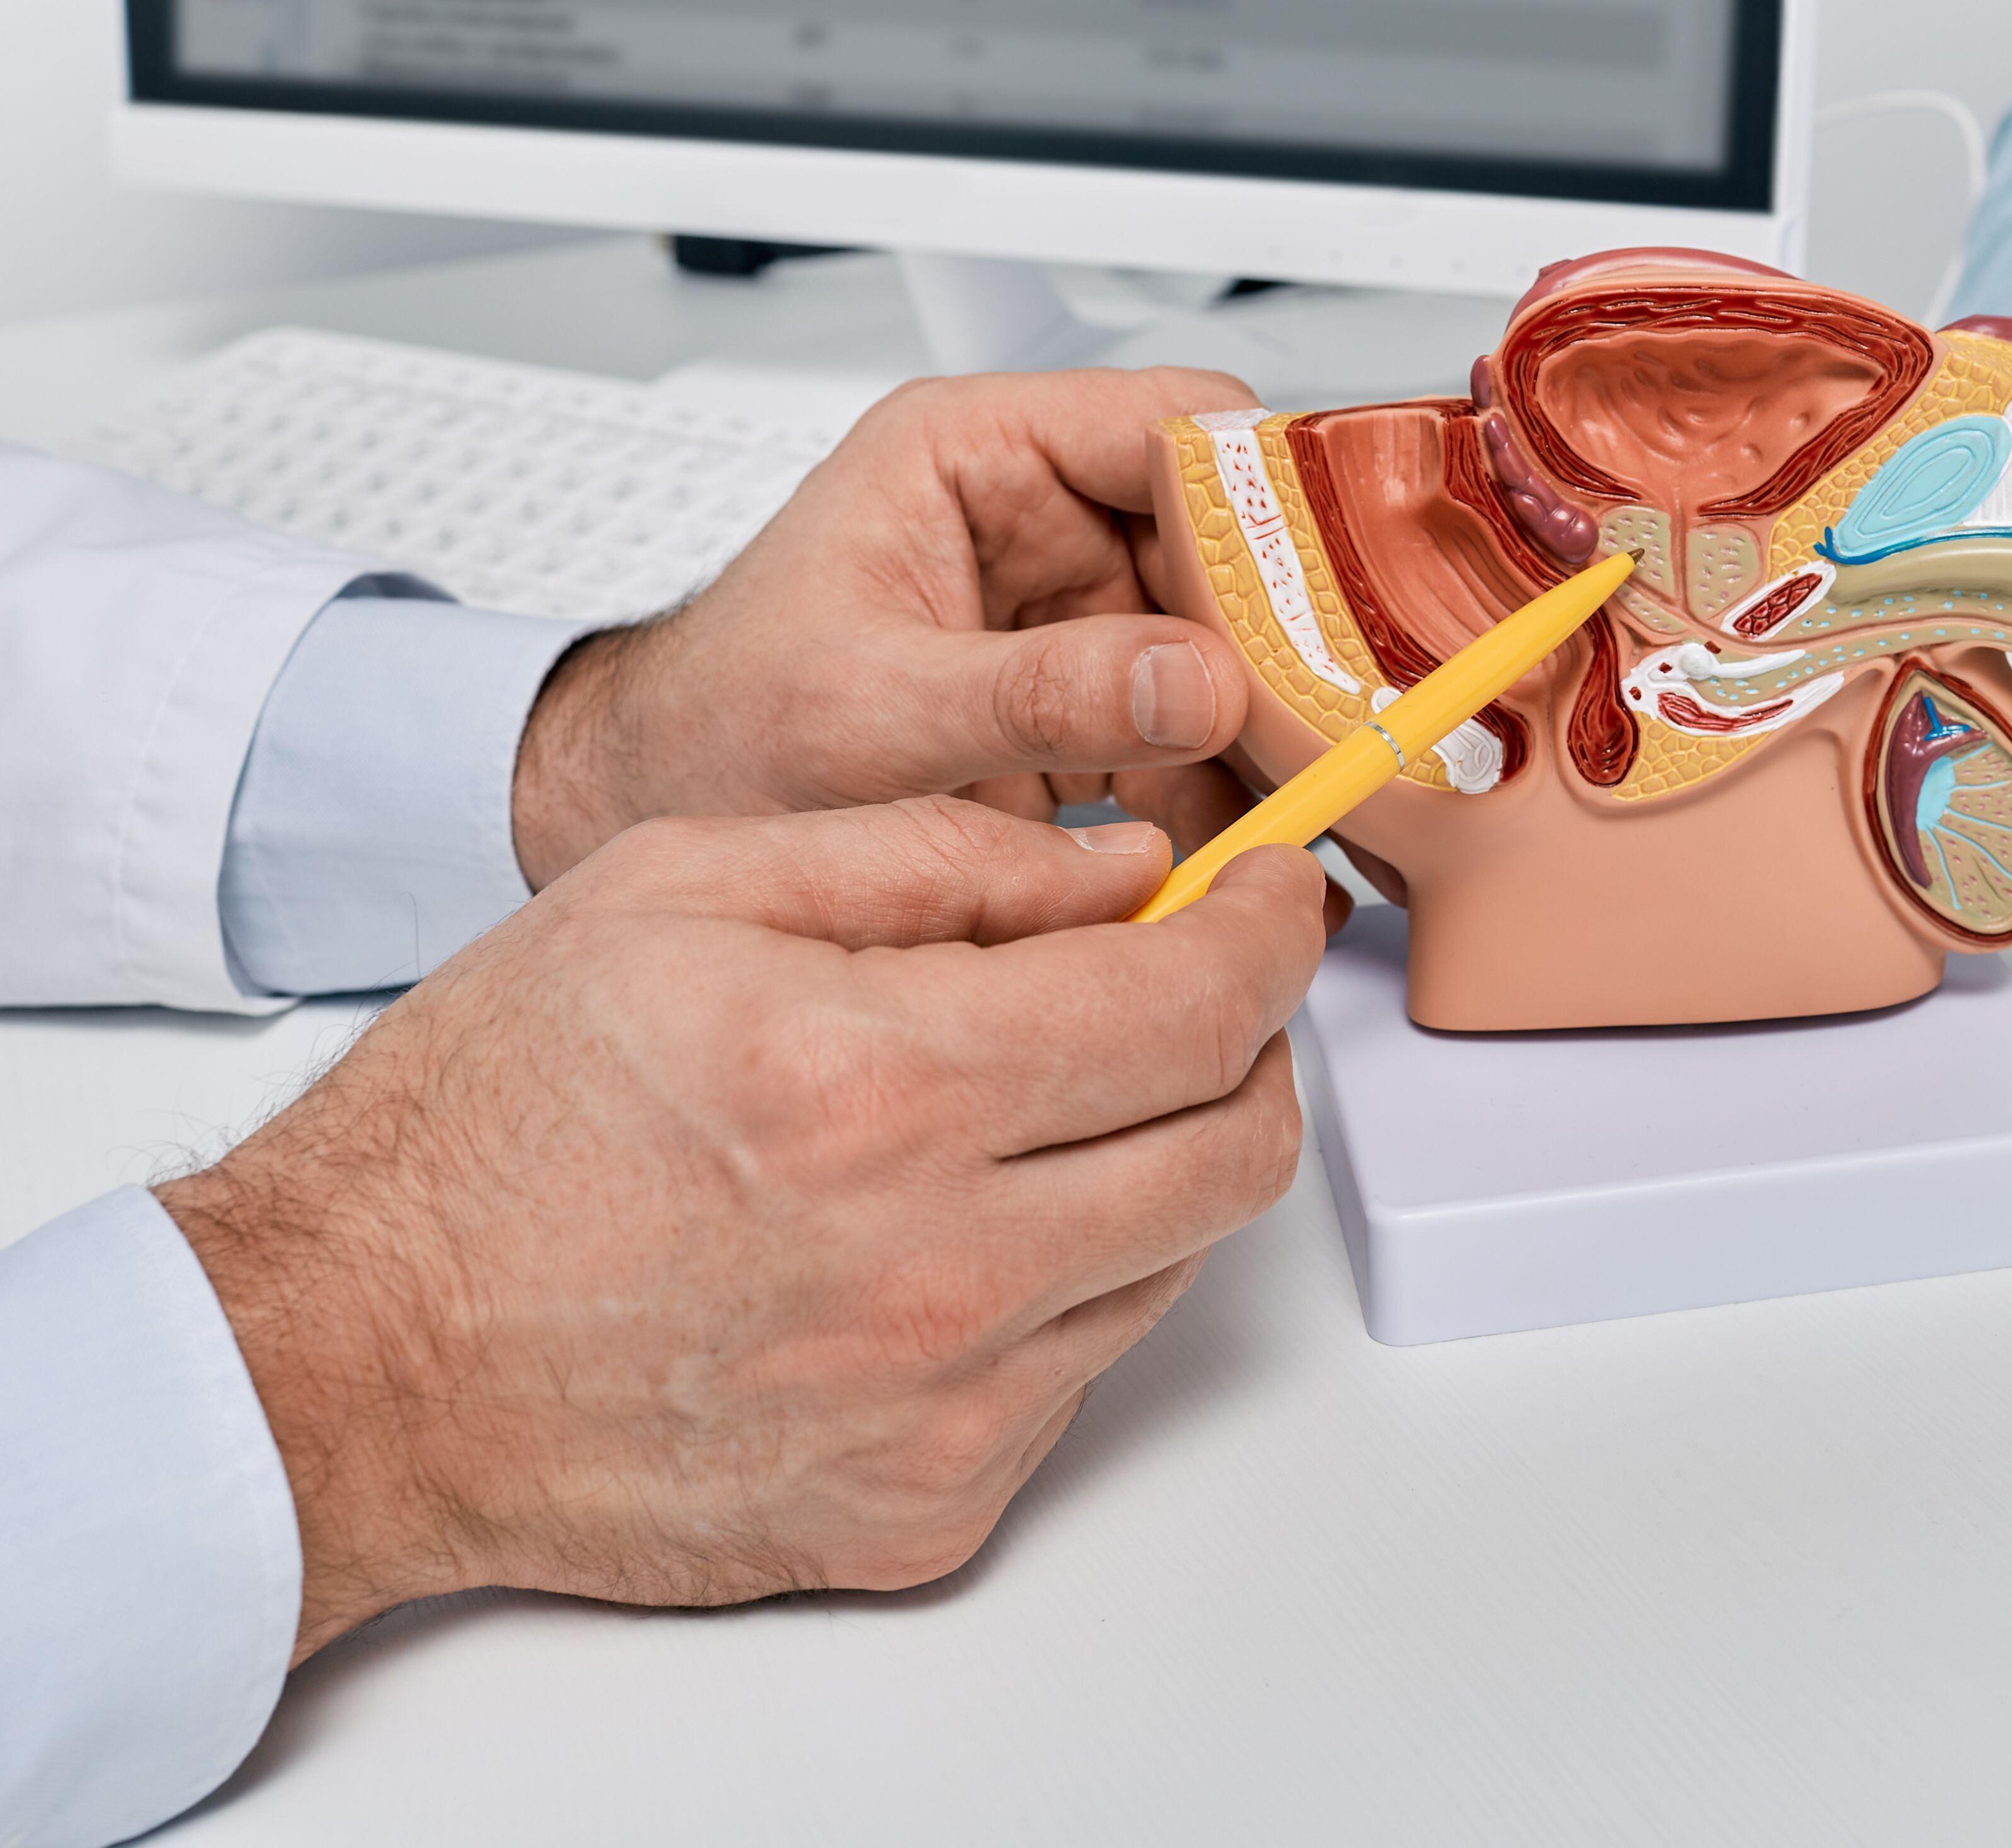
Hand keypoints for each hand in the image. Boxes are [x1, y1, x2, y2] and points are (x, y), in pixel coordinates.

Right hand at [155, 797, 1326, 1659]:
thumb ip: (940, 858)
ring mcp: (946, 1412)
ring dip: (1153, 1163)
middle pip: (1239, 1147)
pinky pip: (1081, 1377)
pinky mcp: (929, 1510)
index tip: (1270, 897)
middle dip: (1250, 1045)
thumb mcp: (686, 887)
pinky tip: (950, 1238)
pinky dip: (1060, 1288)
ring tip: (1034, 1110)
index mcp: (885, 1090)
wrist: (356, 1358)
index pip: (1203, 1005)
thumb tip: (1129, 870)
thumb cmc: (491, 1123)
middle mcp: (941, 1271)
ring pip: (1176, 1260)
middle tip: (1192, 992)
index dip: (1271, 931)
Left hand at [511, 368, 1262, 887]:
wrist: (666, 819)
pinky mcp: (1086, 704)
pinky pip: (1196, 733)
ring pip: (1229, 645)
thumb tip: (1188, 681)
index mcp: (976, 453)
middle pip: (1226, 544)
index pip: (1170, 424)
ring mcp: (1070, 613)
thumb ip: (1035, 693)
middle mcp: (1039, 517)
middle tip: (1338, 722)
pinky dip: (1231, 794)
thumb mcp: (871, 712)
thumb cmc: (719, 732)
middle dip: (1282, 639)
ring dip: (1267, 729)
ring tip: (1312, 798)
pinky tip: (1253, 845)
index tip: (1324, 591)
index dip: (1263, 499)